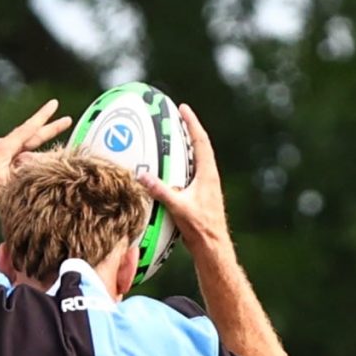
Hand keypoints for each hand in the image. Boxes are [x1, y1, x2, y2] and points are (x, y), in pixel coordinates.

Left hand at [0, 97, 72, 209]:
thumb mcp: (2, 182)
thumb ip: (22, 173)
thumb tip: (39, 165)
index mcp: (6, 148)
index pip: (30, 129)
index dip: (44, 117)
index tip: (55, 103)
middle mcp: (3, 149)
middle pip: (32, 136)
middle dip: (50, 128)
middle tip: (66, 119)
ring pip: (26, 151)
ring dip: (41, 149)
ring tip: (55, 152)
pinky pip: (18, 161)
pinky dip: (30, 161)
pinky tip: (33, 171)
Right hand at [139, 103, 229, 253]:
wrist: (213, 246)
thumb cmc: (201, 227)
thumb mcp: (178, 206)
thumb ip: (161, 190)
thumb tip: (142, 175)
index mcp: (207, 174)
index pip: (200, 141)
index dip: (191, 123)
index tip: (183, 108)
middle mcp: (208, 177)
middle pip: (199, 146)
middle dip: (188, 130)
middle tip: (177, 117)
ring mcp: (206, 186)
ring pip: (196, 159)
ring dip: (185, 147)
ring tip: (172, 137)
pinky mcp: (201, 195)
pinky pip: (190, 172)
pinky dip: (181, 164)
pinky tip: (170, 168)